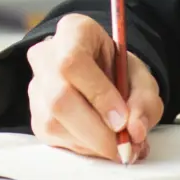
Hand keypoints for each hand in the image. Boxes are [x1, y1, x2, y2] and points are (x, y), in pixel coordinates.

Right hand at [26, 13, 163, 161]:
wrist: (99, 74)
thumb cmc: (117, 70)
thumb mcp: (140, 76)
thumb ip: (144, 100)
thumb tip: (135, 130)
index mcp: (73, 32)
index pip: (73, 63)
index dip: (99, 95)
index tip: (123, 120)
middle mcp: (45, 56)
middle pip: (59, 98)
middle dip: (96, 130)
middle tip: (124, 145)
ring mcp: (36, 88)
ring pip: (54, 123)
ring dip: (92, 143)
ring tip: (119, 145)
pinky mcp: (35, 117)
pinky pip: (56, 140)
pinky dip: (85, 148)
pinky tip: (102, 143)